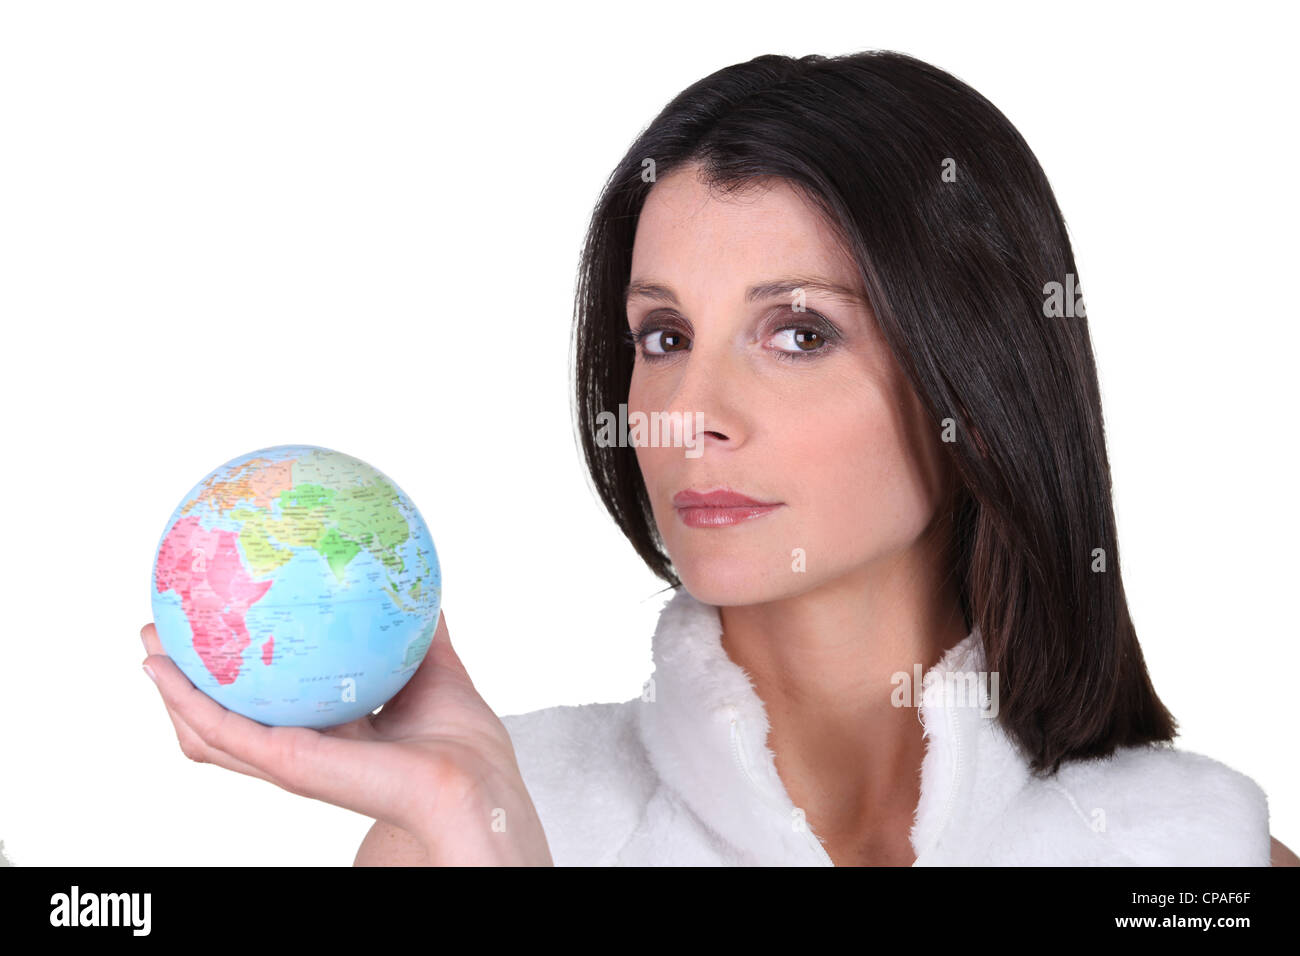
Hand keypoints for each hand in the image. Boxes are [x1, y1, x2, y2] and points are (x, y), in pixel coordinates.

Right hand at [141, 610, 553, 864]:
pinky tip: (162, 670)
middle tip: (161, 632)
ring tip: (149, 647)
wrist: (470, 775)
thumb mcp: (431, 663)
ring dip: (171, 691)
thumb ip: (417, 625)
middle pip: (224, 717)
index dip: (234, 669)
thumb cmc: (459, 734)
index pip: (267, 700)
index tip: (213, 625)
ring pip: (206, 730)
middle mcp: (300, 744)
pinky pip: (219, 731)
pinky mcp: (284, 762)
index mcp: (327, 726)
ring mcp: (287, 757)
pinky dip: (185, 701)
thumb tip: (410, 575)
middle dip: (186, 680)